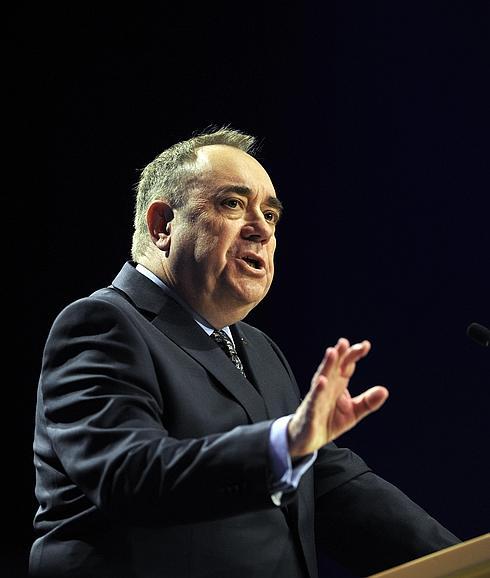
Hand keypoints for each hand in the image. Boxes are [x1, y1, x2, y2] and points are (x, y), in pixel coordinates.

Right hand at [288, 338, 388, 456]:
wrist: (307, 439)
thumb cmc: (327, 422)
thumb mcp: (353, 413)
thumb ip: (368, 402)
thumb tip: (384, 391)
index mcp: (338, 384)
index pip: (347, 365)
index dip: (354, 355)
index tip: (365, 346)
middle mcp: (327, 386)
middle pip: (333, 367)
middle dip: (339, 354)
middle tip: (345, 342)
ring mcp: (317, 397)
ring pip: (322, 377)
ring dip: (326, 365)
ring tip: (332, 352)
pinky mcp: (310, 411)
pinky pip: (314, 399)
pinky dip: (318, 390)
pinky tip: (322, 381)